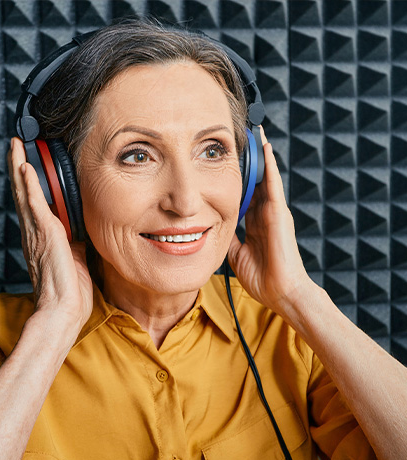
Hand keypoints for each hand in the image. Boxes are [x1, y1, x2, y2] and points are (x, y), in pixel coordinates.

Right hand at [7, 138, 92, 341]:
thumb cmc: (69, 290)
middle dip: (19, 166)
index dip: (29, 182)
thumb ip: (77, 240)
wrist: (64, 310)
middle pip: (22, 192)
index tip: (29, 163)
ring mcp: (37, 233)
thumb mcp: (77, 258)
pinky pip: (34, 205)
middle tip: (17, 144)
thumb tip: (84, 229)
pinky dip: (28, 185)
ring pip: (23, 193)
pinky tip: (25, 167)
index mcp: (42, 238)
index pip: (33, 203)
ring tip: (16, 145)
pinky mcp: (45, 235)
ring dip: (19, 167)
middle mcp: (34, 232)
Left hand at [228, 128, 311, 316]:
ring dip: (259, 156)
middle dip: (248, 161)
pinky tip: (265, 147)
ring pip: (265, 177)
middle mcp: (265, 214)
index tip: (226, 164)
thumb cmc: (262, 277)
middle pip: (255, 181)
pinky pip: (273, 184)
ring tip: (253, 132)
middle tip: (239, 138)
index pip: (245, 195)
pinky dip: (269, 165)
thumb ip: (229, 237)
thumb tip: (213, 227)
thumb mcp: (236, 253)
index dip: (236, 179)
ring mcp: (274, 212)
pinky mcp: (279, 212)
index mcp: (256, 223)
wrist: (281, 292)